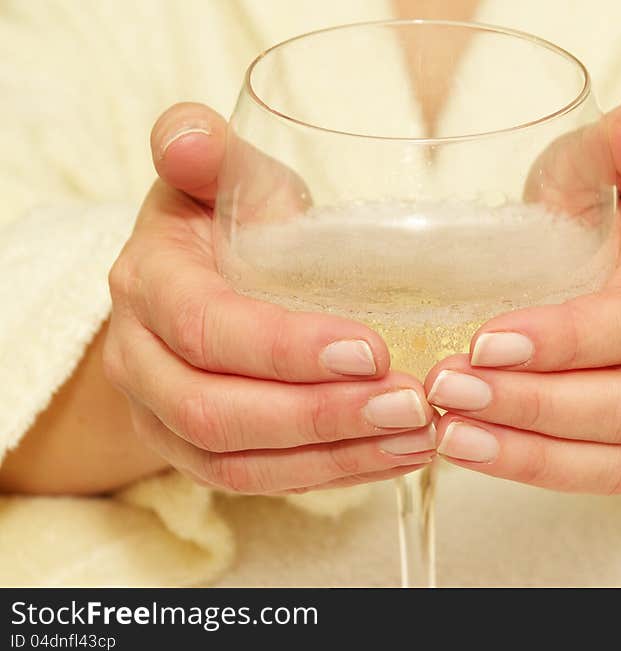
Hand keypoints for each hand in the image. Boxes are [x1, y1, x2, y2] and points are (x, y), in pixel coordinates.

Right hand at [104, 103, 435, 494]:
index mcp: (146, 284)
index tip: (373, 350)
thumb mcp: (221, 176)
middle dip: (319, 415)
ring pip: (238, 463)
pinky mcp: (198, 454)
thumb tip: (192, 136)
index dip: (284, 347)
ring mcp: (163, 418)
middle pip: (216, 412)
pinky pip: (258, 482)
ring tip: (418, 436)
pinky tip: (395, 455)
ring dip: (334, 456)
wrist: (200, 280)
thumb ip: (205, 149)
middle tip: (410, 405)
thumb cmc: (225, 222)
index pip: (207, 328)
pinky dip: (331, 474)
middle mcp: (139, 361)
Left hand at [426, 100, 620, 493]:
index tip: (482, 341)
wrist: (614, 266)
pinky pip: (598, 477)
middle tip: (445, 388)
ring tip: (448, 432)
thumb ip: (612, 144)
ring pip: (616, 454)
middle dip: (533, 402)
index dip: (565, 340)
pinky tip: (468, 450)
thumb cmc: (593, 211)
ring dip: (528, 450)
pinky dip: (534, 471)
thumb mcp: (594, 166)